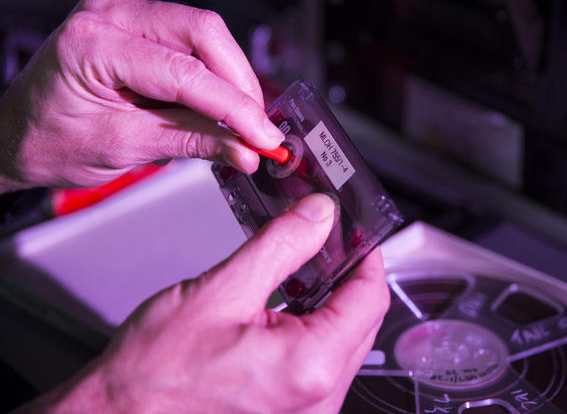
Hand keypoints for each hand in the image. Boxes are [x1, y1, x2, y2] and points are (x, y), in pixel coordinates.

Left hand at [0, 0, 284, 191]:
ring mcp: (123, 13)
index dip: (234, 107)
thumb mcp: (124, 148)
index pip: (186, 72)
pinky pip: (192, 41)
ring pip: (205, 34)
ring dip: (230, 79)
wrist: (18, 134)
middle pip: (204, 33)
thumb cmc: (48, 141)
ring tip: (239, 122)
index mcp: (93, 44)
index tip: (263, 136)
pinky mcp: (137, 24)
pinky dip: (213, 75)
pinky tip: (218, 104)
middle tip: (258, 127)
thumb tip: (244, 148)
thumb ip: (191, 142)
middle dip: (239, 83)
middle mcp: (109, 14)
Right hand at [15, 194, 389, 412]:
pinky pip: (320, 363)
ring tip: (300, 268)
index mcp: (311, 365)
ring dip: (329, 301)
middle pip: (361, 319)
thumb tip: (320, 216)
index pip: (370, 296)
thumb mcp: (223, 290)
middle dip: (347, 274)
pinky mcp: (290, 413)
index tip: (355, 229)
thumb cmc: (153, 374)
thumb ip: (282, 246)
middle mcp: (318, 397)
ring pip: (343, 341)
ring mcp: (307, 411)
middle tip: (324, 240)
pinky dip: (312, 329)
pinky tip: (286, 306)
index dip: (366, 253)